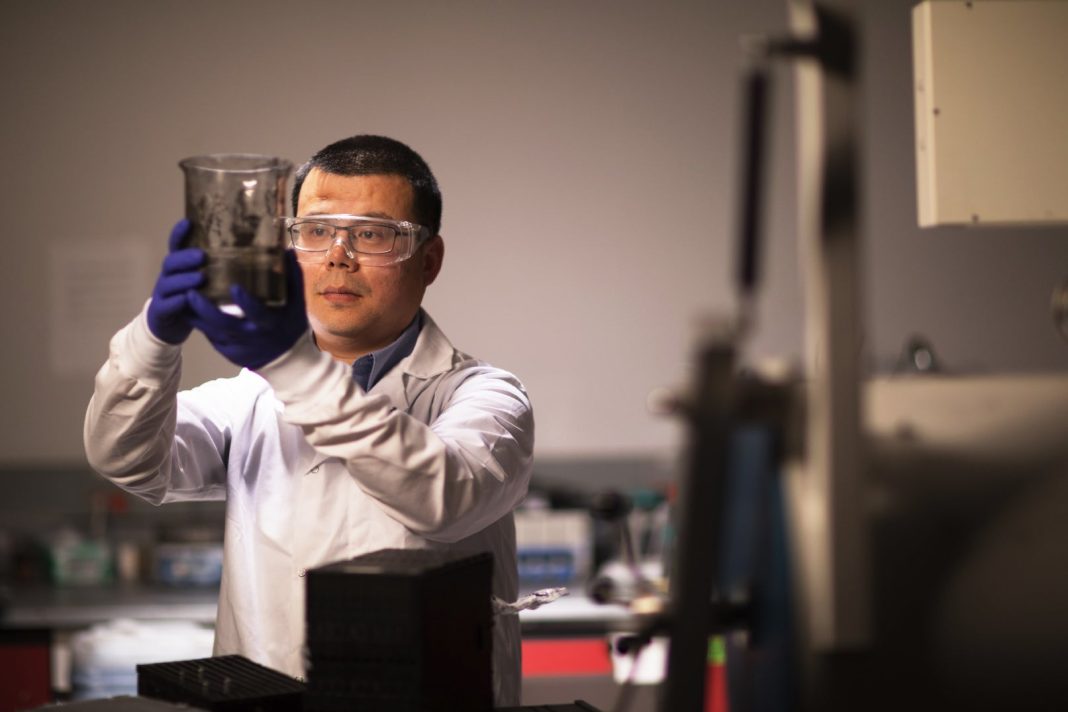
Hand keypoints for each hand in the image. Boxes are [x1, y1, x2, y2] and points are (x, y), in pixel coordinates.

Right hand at [146, 219, 205, 343]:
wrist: (169, 325)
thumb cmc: (192, 299)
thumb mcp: (203, 282)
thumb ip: (215, 268)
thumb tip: (246, 254)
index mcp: (178, 267)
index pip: (176, 246)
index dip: (179, 234)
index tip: (188, 222)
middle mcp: (168, 277)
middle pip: (171, 262)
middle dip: (185, 258)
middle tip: (202, 255)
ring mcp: (163, 293)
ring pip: (169, 283)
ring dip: (184, 279)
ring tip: (200, 278)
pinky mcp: (161, 311)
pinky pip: (167, 305)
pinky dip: (177, 302)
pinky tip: (187, 299)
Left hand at [187, 251, 307, 369]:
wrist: (287, 357)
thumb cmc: (290, 323)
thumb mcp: (297, 303)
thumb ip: (292, 278)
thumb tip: (286, 250)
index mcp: (269, 322)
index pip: (257, 313)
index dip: (246, 302)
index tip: (234, 286)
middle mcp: (251, 335)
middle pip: (225, 324)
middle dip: (206, 310)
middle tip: (190, 292)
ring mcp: (238, 346)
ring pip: (212, 332)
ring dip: (196, 316)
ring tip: (183, 298)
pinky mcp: (229, 352)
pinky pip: (211, 338)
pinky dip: (200, 325)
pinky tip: (189, 311)